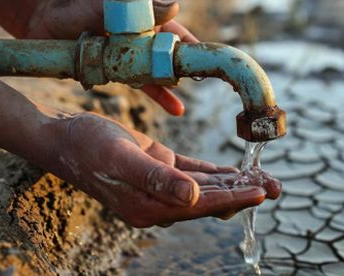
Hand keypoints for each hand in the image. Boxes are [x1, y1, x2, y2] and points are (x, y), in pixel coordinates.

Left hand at [24, 0, 197, 115]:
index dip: (190, 46)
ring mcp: (127, 58)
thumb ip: (138, 9)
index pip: (173, 33)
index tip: (208, 58)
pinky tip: (168, 108)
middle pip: (166, 59)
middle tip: (198, 84)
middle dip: (181, 71)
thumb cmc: (71, 7)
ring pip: (154, 77)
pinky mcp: (115, 73)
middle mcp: (138, 41)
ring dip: (167, 91)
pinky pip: (137, 86)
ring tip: (180, 107)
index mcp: (141, 21)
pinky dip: (152, 97)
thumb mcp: (105, 6)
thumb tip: (175, 7)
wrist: (39, 21)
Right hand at [50, 112, 280, 227]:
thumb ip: (156, 179)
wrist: (67, 137)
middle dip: (244, 192)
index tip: (262, 191)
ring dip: (236, 182)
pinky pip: (195, 172)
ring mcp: (161, 185)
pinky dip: (217, 173)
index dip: (233, 198)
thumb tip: (194, 198)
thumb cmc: (88, 147)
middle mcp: (159, 201)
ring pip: (207, 187)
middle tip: (277, 186)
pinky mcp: (161, 168)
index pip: (202, 205)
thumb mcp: (121, 159)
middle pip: (211, 199)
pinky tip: (236, 171)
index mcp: (150, 206)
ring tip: (265, 178)